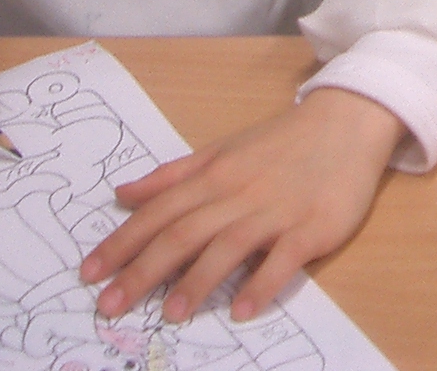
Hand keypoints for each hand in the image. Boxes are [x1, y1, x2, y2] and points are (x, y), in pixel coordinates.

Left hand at [82, 86, 405, 324]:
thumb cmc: (281, 141)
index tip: (89, 273)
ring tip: (170, 315)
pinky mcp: (312, 227)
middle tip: (109, 306)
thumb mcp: (222, 150)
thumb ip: (172, 175)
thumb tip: (122, 192)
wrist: (347, 122)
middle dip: (143, 271)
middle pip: (183, 233)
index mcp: (214, 175)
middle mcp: (238, 194)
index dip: (122, 242)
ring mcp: (275, 211)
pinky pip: (283, 259)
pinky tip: (242, 309)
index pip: (158, 212)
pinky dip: (262, 284)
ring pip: (228, 246)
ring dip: (197, 281)